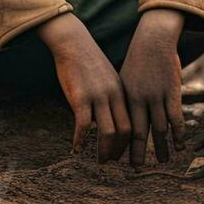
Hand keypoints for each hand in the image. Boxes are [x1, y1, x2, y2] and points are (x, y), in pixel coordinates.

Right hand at [38, 13, 130, 161]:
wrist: (72, 41)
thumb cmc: (86, 59)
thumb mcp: (106, 77)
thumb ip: (110, 96)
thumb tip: (106, 118)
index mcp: (121, 91)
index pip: (131, 122)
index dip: (128, 142)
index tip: (122, 153)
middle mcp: (113, 95)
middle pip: (123, 131)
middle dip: (119, 150)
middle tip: (111, 162)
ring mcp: (97, 96)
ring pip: (107, 132)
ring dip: (104, 150)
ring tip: (99, 161)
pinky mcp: (80, 97)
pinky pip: (83, 125)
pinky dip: (81, 140)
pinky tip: (75, 149)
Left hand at [119, 9, 186, 165]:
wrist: (153, 39)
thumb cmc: (138, 60)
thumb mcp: (124, 79)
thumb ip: (124, 99)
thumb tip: (117, 118)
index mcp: (125, 96)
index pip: (122, 127)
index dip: (121, 145)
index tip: (118, 159)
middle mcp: (139, 98)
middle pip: (139, 132)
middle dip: (138, 153)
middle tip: (137, 169)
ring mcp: (157, 95)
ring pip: (159, 128)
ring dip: (162, 147)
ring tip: (164, 160)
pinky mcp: (172, 91)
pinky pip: (175, 117)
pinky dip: (178, 133)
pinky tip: (180, 144)